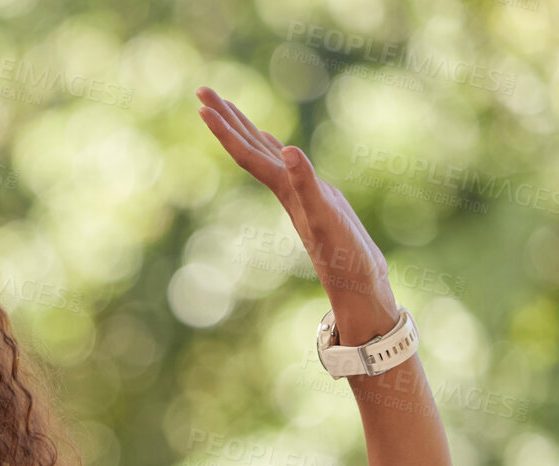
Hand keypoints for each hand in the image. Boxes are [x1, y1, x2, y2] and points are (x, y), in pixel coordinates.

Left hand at [196, 86, 401, 341]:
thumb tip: (287, 150)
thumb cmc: (342, 253)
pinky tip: (272, 142)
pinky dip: (275, 148)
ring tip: (225, 105)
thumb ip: (306, 182)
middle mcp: (284, 187)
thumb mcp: (325, 215)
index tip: (202, 104)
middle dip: (225, 119)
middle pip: (247, 147)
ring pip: (264, 152)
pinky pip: (287, 165)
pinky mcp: (313, 195)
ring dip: (244, 128)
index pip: (247, 153)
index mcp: (283, 189)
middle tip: (202, 89)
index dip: (225, 129)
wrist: (356, 282)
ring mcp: (297, 191)